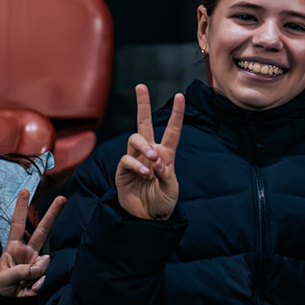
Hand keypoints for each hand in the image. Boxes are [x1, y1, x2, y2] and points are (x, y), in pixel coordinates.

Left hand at [0, 191, 65, 297]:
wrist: (8, 299)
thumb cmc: (2, 283)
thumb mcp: (3, 278)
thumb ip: (18, 272)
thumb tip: (35, 268)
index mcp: (15, 246)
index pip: (18, 224)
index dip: (21, 208)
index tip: (25, 191)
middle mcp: (29, 250)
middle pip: (43, 229)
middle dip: (53, 213)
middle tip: (62, 198)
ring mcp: (39, 261)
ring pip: (45, 262)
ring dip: (35, 275)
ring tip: (24, 284)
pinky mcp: (45, 273)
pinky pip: (47, 277)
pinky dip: (39, 285)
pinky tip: (30, 289)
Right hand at [114, 84, 184, 220]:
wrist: (148, 218)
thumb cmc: (162, 202)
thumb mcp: (171, 189)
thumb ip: (166, 174)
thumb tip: (156, 161)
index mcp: (166, 154)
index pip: (172, 130)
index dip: (176, 114)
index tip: (180, 96)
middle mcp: (150, 152)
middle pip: (144, 123)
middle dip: (142, 104)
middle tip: (141, 86)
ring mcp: (135, 159)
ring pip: (135, 138)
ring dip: (144, 146)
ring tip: (153, 158)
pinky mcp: (123, 170)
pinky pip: (127, 159)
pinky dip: (137, 164)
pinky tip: (145, 174)